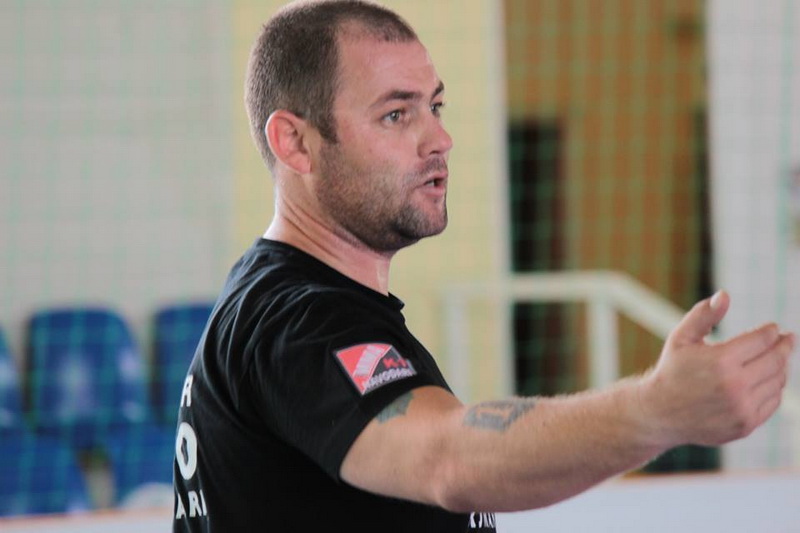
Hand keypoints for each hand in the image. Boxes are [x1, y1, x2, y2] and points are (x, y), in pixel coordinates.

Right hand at [639, 291, 794, 447]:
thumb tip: (724, 295)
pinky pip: (772, 401)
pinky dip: (774, 388)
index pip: (762, 339)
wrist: (660, 414)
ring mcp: (742, 408)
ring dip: (780, 367)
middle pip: (776, 360)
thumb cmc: (672, 371)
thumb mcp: (681, 338)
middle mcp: (735, 386)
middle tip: (788, 339)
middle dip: (784, 346)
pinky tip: (767, 379)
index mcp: (720, 360)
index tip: (773, 328)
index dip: (771, 331)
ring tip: (776, 358)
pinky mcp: (746, 425)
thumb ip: (704, 315)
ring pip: (777, 381)